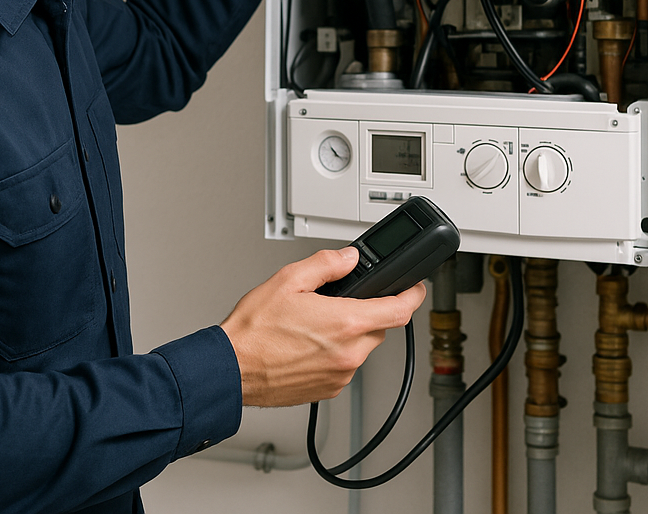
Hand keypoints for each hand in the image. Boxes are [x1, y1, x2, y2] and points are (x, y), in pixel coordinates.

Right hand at [220, 247, 425, 407]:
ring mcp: (340, 375)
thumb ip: (326, 264)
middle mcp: (349, 353)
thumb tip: (349, 258)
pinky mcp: (329, 390)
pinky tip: (309, 343)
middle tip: (340, 301)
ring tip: (316, 323)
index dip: (413, 294)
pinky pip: (346, 365)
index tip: (415, 286)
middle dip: (367, 310)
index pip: (399, 310)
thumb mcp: (288, 279)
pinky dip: (337, 352)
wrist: (231, 371)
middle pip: (380, 326)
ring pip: (363, 346)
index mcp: (345, 323)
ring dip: (351, 332)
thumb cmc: (254, 331)